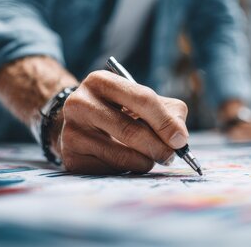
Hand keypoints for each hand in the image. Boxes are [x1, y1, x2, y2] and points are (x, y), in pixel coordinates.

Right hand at [53, 71, 188, 174]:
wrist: (81, 123)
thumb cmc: (120, 110)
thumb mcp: (144, 101)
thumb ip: (169, 113)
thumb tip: (179, 138)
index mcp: (101, 81)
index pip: (142, 99)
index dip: (164, 121)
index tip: (180, 140)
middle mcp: (80, 103)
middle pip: (130, 130)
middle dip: (158, 147)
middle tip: (171, 156)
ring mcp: (71, 131)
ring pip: (121, 155)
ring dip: (144, 162)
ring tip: (149, 159)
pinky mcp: (70, 157)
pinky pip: (109, 170)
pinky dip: (125, 170)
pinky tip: (125, 161)